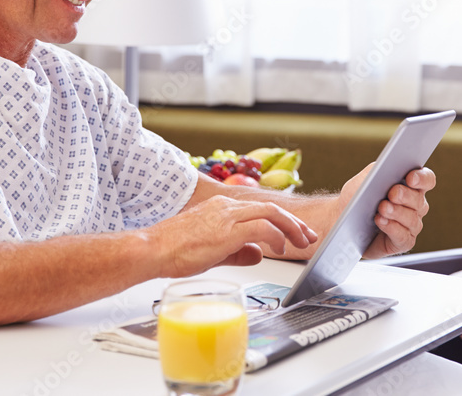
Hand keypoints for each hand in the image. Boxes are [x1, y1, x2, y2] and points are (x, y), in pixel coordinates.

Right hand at [149, 195, 317, 277]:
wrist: (152, 249)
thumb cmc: (174, 251)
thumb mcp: (213, 251)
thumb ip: (238, 251)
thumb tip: (258, 253)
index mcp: (223, 208)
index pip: (261, 210)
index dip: (284, 221)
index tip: (297, 233)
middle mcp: (227, 207)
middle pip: (272, 208)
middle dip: (295, 223)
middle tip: (309, 237)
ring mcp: (227, 216)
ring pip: (271, 214)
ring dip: (291, 228)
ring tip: (302, 242)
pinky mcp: (226, 230)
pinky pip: (261, 228)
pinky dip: (276, 236)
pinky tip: (280, 249)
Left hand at [339, 165, 434, 259]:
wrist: (342, 222)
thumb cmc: (356, 199)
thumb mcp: (362, 180)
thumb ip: (375, 171)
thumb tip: (387, 168)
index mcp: (410, 186)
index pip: (426, 179)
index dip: (422, 178)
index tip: (410, 177)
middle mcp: (415, 205)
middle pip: (419, 199)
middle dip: (406, 195)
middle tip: (393, 193)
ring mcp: (411, 225)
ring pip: (411, 219)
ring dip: (396, 212)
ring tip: (382, 208)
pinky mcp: (403, 242)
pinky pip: (402, 236)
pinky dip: (391, 227)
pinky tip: (380, 220)